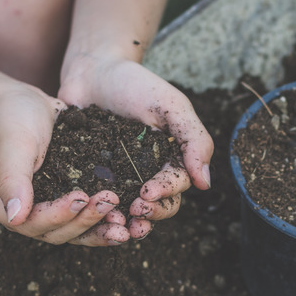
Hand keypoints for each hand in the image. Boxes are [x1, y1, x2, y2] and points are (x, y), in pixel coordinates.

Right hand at [0, 83, 130, 245]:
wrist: (22, 101)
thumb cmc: (12, 116)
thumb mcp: (14, 142)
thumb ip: (13, 178)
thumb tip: (15, 218)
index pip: (28, 223)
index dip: (56, 215)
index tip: (81, 196)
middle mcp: (19, 213)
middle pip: (52, 232)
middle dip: (83, 221)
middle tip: (109, 201)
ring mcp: (41, 210)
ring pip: (70, 231)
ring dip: (97, 228)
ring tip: (123, 221)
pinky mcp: (60, 201)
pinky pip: (81, 218)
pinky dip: (101, 221)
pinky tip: (124, 217)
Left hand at [59, 56, 213, 238]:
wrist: (92, 70)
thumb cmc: (135, 84)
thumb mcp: (171, 106)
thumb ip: (193, 139)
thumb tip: (205, 183)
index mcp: (170, 160)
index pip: (176, 187)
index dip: (165, 194)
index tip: (147, 192)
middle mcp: (146, 174)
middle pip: (157, 207)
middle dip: (150, 214)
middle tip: (135, 211)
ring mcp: (118, 178)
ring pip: (128, 211)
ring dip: (126, 223)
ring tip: (117, 226)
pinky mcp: (90, 178)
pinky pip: (96, 201)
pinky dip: (96, 213)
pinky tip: (90, 215)